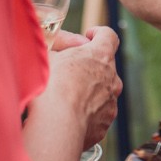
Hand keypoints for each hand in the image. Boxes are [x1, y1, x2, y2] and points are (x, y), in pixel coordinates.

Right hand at [43, 27, 122, 152]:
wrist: (57, 126)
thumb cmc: (51, 86)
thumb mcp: (48, 56)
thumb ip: (58, 47)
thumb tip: (61, 49)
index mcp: (101, 55)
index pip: (109, 36)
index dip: (99, 34)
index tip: (88, 36)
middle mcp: (112, 78)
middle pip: (105, 66)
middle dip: (90, 67)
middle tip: (69, 72)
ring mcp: (111, 102)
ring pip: (102, 92)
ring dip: (89, 91)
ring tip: (66, 98)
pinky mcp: (105, 124)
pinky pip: (97, 114)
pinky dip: (86, 113)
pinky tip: (68, 116)